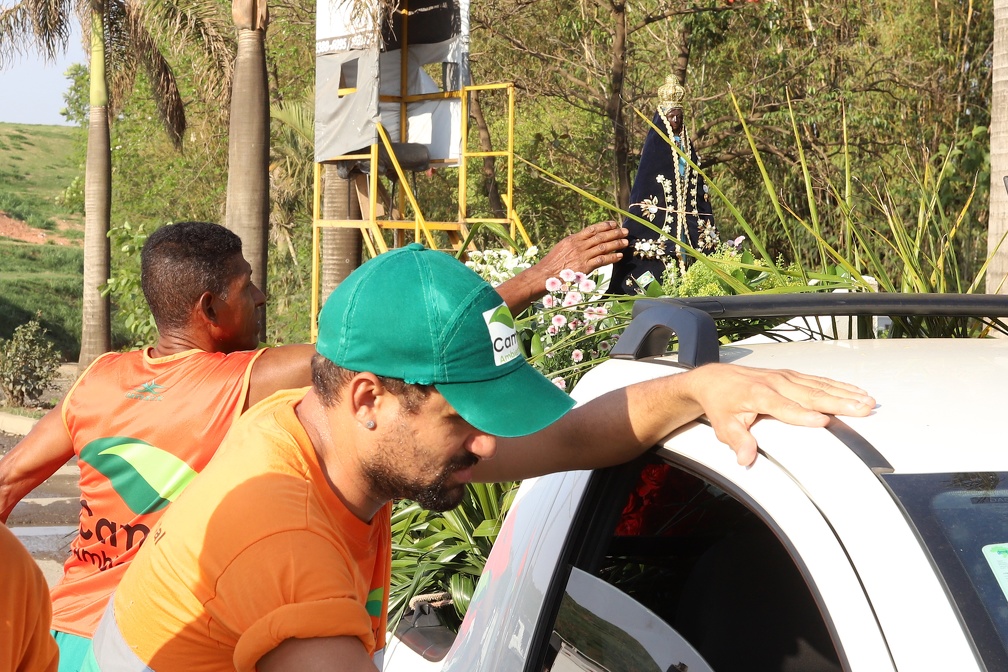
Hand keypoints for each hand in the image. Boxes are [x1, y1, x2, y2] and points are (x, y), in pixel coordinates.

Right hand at [536, 220, 627, 276]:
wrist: (545, 274)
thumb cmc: (552, 262)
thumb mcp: (562, 247)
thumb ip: (574, 243)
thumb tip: (584, 239)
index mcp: (573, 239)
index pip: (592, 229)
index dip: (605, 226)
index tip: (614, 224)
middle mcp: (579, 245)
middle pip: (600, 237)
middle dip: (614, 233)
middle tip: (625, 231)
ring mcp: (582, 256)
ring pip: (603, 247)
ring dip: (616, 244)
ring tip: (625, 242)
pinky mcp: (585, 267)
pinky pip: (602, 260)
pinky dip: (612, 258)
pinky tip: (619, 256)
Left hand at [682, 364, 875, 466]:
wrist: (715, 378)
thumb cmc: (721, 402)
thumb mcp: (723, 425)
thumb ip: (737, 441)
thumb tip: (745, 458)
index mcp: (759, 395)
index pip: (785, 407)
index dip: (804, 415)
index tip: (823, 422)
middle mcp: (775, 383)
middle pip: (811, 394)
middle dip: (838, 402)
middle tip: (862, 409)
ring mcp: (784, 377)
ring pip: (819, 385)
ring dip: (844, 393)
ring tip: (867, 401)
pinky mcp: (790, 375)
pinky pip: (817, 380)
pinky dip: (838, 385)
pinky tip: (854, 391)